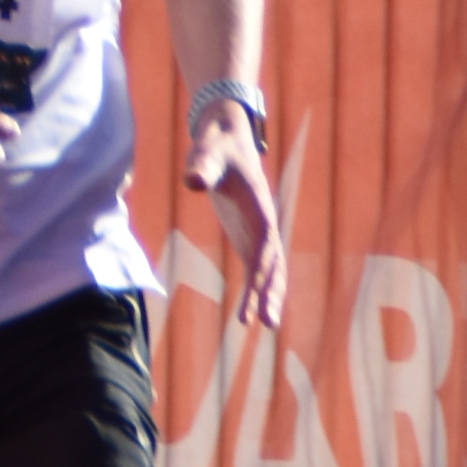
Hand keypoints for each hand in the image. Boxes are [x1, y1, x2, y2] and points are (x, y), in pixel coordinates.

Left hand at [185, 101, 285, 329]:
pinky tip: (247, 316)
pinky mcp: (248, 239)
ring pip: (271, 271)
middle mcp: (265, 223)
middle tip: (269, 322)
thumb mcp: (207, 153)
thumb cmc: (217, 146)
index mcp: (260, 205)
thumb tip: (192, 182)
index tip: (258, 286)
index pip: (264, 240)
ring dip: (270, 296)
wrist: (227, 140)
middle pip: (274, 262)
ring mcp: (259, 233)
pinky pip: (256, 271)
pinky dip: (255, 291)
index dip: (262, 264)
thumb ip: (201, 167)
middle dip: (273, 291)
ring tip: (268, 325)